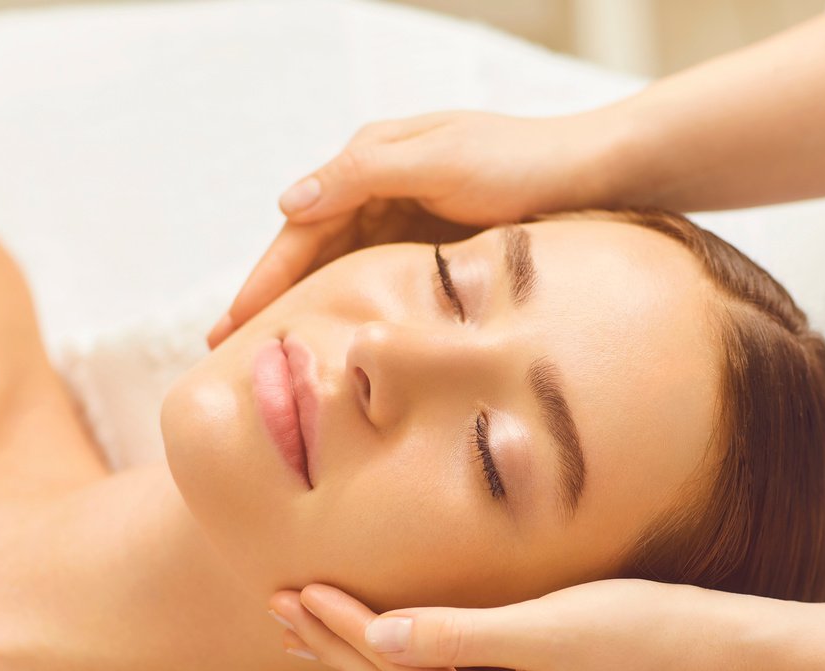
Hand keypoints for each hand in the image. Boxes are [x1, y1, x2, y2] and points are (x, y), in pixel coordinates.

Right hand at [208, 109, 623, 347]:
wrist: (596, 173)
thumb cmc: (521, 162)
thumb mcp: (439, 162)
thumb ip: (362, 176)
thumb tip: (286, 203)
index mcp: (372, 160)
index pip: (302, 227)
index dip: (265, 278)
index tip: (232, 326)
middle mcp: (382, 187)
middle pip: (313, 252)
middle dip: (271, 299)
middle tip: (228, 352)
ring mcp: (409, 217)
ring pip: (343, 269)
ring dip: (307, 308)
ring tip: (272, 357)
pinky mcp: (438, 244)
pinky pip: (381, 279)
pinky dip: (354, 308)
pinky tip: (340, 342)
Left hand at [266, 579, 757, 670]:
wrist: (711, 647)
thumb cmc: (637, 631)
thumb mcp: (543, 628)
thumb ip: (457, 634)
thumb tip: (379, 636)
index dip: (346, 629)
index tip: (296, 587)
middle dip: (338, 644)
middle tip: (275, 603)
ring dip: (365, 649)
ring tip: (305, 621)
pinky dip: (409, 654)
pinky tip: (380, 638)